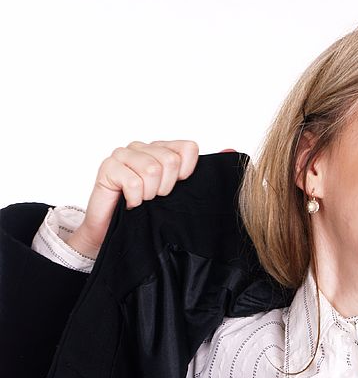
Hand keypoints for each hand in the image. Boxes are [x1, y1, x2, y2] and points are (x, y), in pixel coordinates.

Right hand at [66, 140, 199, 258]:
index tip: (177, 186)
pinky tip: (130, 203)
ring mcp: (123, 155)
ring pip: (151, 170)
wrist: (115, 230)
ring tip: (143, 200)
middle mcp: (142, 147)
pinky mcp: (108, 167)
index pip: (188, 148)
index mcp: (161, 149)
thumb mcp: (179, 193)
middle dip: (166, 187)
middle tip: (156, 197)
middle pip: (170, 160)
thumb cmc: (148, 212)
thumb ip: (201, 172)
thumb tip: (230, 150)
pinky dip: (135, 198)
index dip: (186, 172)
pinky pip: (133, 182)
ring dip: (149, 194)